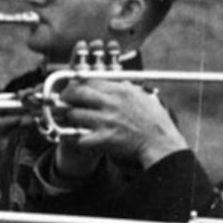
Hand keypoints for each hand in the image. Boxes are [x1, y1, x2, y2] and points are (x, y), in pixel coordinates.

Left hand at [45, 74, 174, 167]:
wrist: (160, 142)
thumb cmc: (154, 120)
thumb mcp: (141, 95)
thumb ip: (125, 87)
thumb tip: (114, 81)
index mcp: (120, 90)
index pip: (90, 80)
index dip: (77, 83)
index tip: (72, 86)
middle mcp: (111, 103)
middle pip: (78, 94)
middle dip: (66, 96)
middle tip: (63, 100)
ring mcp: (106, 121)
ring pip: (74, 114)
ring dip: (69, 116)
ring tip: (69, 118)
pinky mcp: (104, 139)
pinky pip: (79, 137)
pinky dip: (72, 136)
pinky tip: (71, 136)